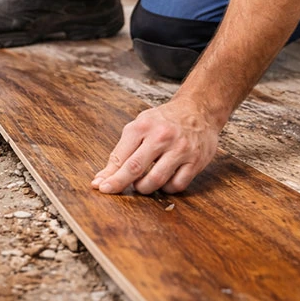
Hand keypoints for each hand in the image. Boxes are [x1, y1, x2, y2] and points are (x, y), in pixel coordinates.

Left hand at [91, 97, 220, 194]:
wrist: (198, 110)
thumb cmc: (164, 120)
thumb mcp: (140, 126)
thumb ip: (122, 151)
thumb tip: (103, 177)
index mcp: (144, 126)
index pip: (121, 156)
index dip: (109, 175)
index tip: (100, 186)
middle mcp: (162, 136)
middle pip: (135, 168)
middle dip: (120, 183)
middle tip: (112, 191)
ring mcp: (180, 149)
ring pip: (156, 180)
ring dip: (144, 188)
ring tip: (141, 184)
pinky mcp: (196, 160)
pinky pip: (177, 184)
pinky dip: (167, 188)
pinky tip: (164, 181)